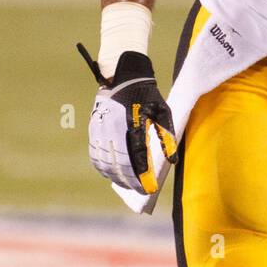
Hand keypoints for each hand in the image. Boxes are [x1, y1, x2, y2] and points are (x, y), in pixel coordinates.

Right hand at [78, 45, 177, 192]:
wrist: (123, 75)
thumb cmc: (148, 95)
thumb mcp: (163, 111)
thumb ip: (167, 136)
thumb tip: (173, 160)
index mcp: (134, 124)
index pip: (137, 157)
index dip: (143, 176)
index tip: (150, 188)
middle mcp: (115, 127)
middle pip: (120, 163)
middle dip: (130, 180)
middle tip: (140, 190)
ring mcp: (101, 128)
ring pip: (105, 161)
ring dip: (115, 176)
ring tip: (126, 185)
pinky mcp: (93, 127)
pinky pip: (94, 153)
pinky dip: (101, 166)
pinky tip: (110, 174)